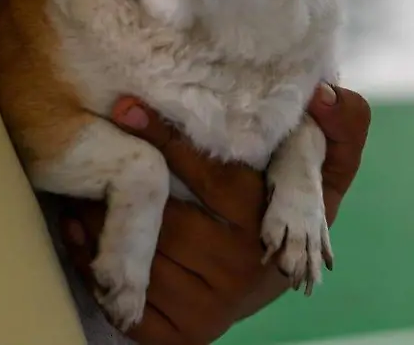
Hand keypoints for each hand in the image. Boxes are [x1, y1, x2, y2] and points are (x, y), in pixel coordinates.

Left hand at [58, 83, 370, 344]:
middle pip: (163, 218)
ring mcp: (208, 303)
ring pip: (138, 253)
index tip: (126, 106)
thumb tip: (322, 91)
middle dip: (120, 183)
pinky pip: (123, 298)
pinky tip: (75, 232)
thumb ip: (340, 131)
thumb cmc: (292, 213)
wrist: (268, 283)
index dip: (166, 140)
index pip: (212, 174)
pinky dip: (91, 263)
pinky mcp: (178, 332)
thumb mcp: (328, 176)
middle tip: (86, 143)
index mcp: (272, 224)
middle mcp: (240, 267)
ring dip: (97, 218)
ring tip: (73, 183)